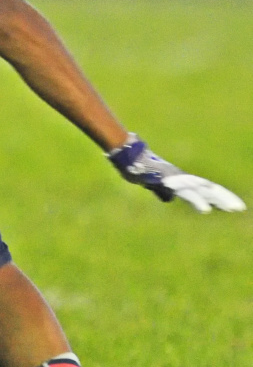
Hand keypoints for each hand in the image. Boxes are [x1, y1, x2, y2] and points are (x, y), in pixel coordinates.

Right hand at [108, 133, 245, 212]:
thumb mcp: (153, 183)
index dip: (218, 196)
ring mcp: (176, 178)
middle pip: (207, 188)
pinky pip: (186, 193)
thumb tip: (168, 198)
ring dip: (216, 199)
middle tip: (240, 208)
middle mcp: (181, 177)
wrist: (127, 155)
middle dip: (223, 198)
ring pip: (200, 190)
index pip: (204, 188)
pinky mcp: (169, 180)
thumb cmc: (138, 167)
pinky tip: (206, 210)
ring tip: (231, 208)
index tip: (233, 205)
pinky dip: (198, 201)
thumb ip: (162, 191)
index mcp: (179, 179)